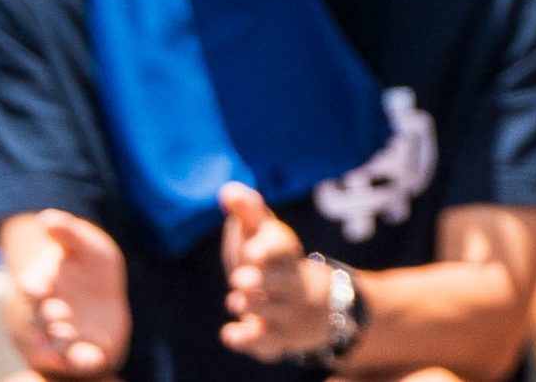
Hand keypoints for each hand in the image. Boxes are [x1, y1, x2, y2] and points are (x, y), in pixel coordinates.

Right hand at [11, 209, 131, 378]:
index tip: (39, 286)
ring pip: (52, 346)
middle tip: (60, 315)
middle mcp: (43, 314)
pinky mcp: (77, 354)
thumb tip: (47, 218)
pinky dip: (82, 362)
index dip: (33, 287)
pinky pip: (75, 363)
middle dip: (47, 318)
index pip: (30, 287)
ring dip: (60, 344)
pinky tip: (94, 358)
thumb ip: (67, 232)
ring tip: (73, 339)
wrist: (103, 295)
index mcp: (39, 283)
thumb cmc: (88, 263)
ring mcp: (58, 337)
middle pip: (38, 320)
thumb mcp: (84, 243)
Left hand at [217, 184, 333, 362]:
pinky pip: (267, 344)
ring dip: (254, 307)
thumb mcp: (262, 232)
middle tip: (238, 280)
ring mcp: (287, 314)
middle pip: (283, 283)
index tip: (252, 252)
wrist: (309, 303)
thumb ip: (247, 212)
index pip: (283, 248)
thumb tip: (226, 190)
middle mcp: (291, 283)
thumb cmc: (273, 259)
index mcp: (286, 252)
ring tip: (235, 301)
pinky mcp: (278, 340)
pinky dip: (249, 341)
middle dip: (261, 281)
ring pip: (274, 313)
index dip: (268, 251)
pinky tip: (229, 334)